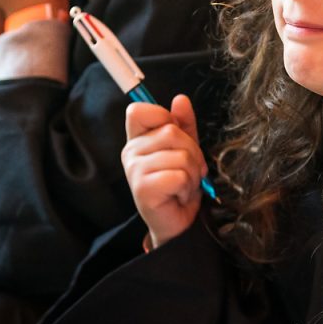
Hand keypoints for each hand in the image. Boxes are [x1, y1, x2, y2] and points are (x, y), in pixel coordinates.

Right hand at [122, 95, 206, 248]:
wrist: (179, 223)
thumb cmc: (180, 187)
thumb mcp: (186, 150)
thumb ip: (184, 125)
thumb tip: (180, 100)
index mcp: (138, 140)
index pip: (139, 110)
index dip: (162, 116)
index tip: (174, 136)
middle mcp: (131, 153)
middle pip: (170, 132)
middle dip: (192, 153)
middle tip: (188, 171)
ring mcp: (134, 170)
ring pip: (179, 155)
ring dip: (192, 173)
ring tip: (183, 185)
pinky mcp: (142, 188)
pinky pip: (178, 175)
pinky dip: (187, 186)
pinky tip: (178, 195)